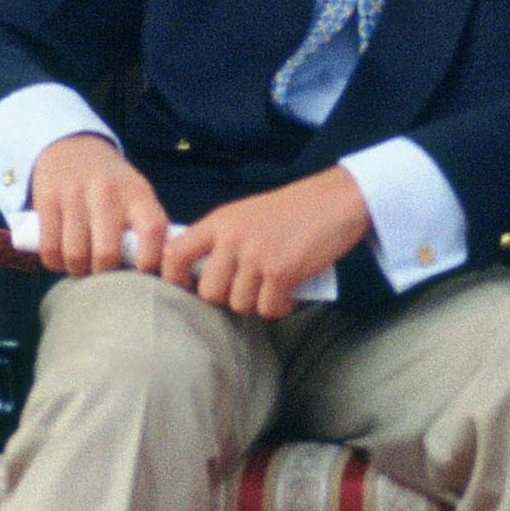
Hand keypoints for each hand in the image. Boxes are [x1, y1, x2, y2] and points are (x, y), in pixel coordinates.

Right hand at [26, 133, 168, 277]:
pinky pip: (49, 248)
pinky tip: (62, 257)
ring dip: (78, 270)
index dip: (149, 261)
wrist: (71, 147)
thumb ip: (149, 229)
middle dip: (105, 276)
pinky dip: (55, 262)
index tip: (142, 275)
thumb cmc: (112, 185)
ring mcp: (74, 194)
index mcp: (137, 193)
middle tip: (104, 274)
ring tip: (83, 265)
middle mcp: (107, 192)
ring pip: (75, 256)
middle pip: (107, 254)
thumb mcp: (137, 195)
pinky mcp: (47, 200)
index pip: (152, 231)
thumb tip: (159, 275)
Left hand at [162, 167, 369, 318]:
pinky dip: (279, 307)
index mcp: (219, 222)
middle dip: (227, 298)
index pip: (174, 253)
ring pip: (239, 304)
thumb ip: (221, 239)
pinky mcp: (280, 272)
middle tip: (247, 290)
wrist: (335, 201)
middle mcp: (232, 238)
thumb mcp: (246, 214)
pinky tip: (288, 293)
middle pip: (209, 292)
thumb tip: (201, 277)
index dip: (174, 278)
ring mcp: (256, 255)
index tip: (187, 288)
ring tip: (271, 288)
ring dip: (256, 303)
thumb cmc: (292, 210)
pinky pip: (267, 309)